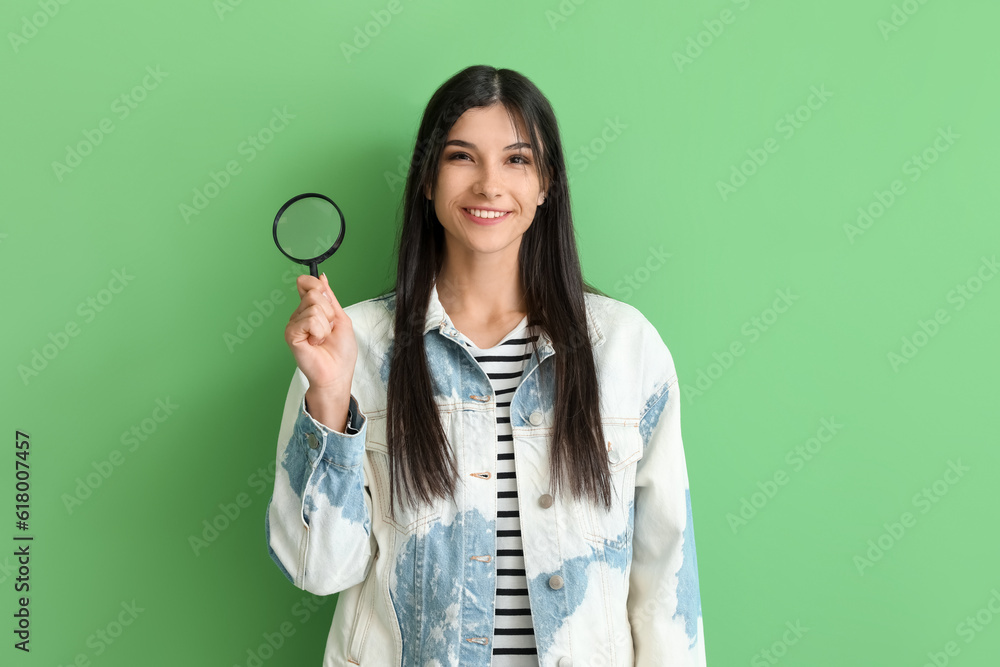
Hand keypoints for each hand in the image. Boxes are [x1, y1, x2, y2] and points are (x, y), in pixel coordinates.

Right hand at [285, 273, 357, 393]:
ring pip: (314, 306)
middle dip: (329, 312)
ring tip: (322, 339)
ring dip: (326, 325)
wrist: (337, 374)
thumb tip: (322, 277)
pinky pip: (310, 319)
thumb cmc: (341, 352)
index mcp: (311, 309)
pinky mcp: (291, 334)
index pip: (307, 283)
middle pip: (314, 293)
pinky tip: (315, 343)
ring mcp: (294, 324)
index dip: (319, 287)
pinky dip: (319, 332)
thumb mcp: (341, 318)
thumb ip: (330, 297)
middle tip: (328, 330)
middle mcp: (300, 315)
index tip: (327, 300)